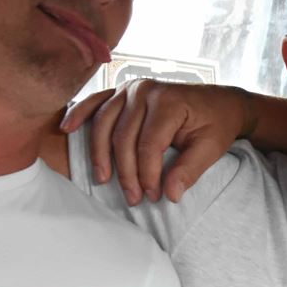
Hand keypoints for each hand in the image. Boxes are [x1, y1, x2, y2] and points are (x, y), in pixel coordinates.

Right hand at [60, 79, 252, 204]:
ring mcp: (131, 88)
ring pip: (104, 124)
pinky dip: (80, 114)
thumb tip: (170, 195)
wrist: (219, 102)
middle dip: (126, 172)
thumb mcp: (212, 148)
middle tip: (134, 198)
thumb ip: (190, 171)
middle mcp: (145, 91)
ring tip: (103, 179)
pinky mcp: (123, 91)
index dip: (147, 175)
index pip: (148, 146)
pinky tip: (66, 128)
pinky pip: (96, 102)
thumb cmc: (216, 124)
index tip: (153, 196)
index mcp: (168, 102)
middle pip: (123, 138)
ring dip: (99, 154)